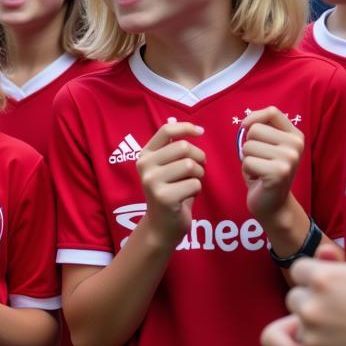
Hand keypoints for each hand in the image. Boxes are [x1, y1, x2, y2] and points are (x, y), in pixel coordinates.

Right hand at [136, 120, 204, 244]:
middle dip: (199, 157)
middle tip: (198, 169)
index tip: (201, 132)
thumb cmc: (170, 192)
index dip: (186, 127)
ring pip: (190, 165)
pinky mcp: (164, 197)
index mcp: (145, 155)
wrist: (163, 225)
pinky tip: (187, 197)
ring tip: (192, 183)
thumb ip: (169, 146)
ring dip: (199, 175)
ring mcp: (152, 182)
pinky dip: (198, 190)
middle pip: (183, 147)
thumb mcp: (166, 167)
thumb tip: (172, 120)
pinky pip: (194, 184)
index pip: (166, 130)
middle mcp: (144, 166)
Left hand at [241, 108, 303, 221]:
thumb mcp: (268, 146)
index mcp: (295, 135)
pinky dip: (247, 171)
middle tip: (260, 160)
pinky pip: (247, 162)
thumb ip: (262, 130)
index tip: (245, 128)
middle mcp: (296, 145)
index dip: (254, 117)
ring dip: (247, 159)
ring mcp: (290, 158)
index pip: (272, 112)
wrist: (274, 204)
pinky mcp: (279, 172)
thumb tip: (245, 124)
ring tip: (260, 170)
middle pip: (255, 130)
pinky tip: (259, 178)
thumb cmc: (265, 172)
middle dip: (249, 145)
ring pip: (248, 146)